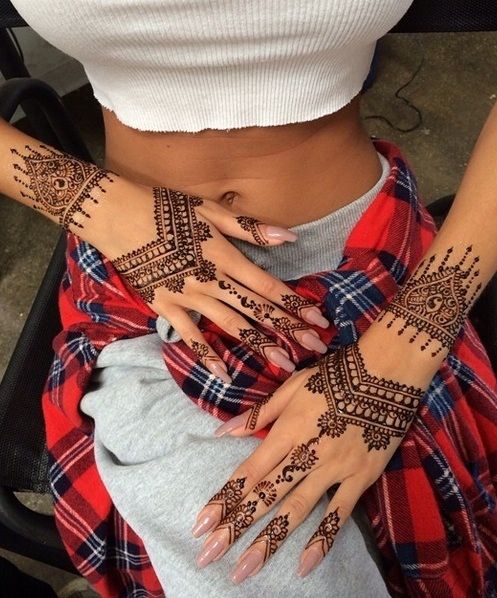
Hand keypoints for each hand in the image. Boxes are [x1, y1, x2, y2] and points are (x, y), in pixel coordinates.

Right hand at [82, 177, 330, 381]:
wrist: (118, 217)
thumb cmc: (166, 208)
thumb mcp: (210, 210)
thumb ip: (251, 228)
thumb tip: (289, 238)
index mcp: (225, 256)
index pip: (268, 285)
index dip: (296, 303)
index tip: (320, 320)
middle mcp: (211, 281)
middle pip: (257, 309)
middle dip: (289, 329)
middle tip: (316, 348)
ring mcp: (188, 298)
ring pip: (230, 326)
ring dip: (259, 345)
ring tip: (283, 364)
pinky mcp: (166, 308)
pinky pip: (189, 336)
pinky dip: (206, 357)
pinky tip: (224, 376)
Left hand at [191, 339, 424, 582]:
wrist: (386, 373)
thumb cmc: (334, 375)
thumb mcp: (292, 386)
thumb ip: (258, 414)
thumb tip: (223, 432)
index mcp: (286, 431)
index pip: (248, 472)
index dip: (222, 499)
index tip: (200, 524)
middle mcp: (306, 454)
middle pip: (265, 496)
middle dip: (234, 527)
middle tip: (208, 556)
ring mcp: (334, 469)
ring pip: (296, 510)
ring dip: (268, 542)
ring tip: (243, 570)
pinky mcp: (360, 478)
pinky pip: (338, 514)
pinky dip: (321, 540)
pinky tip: (303, 566)